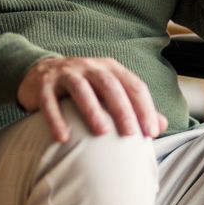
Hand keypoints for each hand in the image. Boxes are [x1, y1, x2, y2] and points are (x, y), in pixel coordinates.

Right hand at [17, 56, 167, 142]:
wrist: (40, 73)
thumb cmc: (84, 88)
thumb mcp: (110, 93)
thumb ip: (135, 107)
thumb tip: (163, 124)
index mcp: (110, 68)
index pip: (133, 85)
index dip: (145, 108)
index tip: (152, 133)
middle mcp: (89, 66)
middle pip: (109, 85)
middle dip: (122, 109)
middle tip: (131, 134)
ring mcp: (65, 73)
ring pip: (81, 88)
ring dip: (92, 109)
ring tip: (101, 132)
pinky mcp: (43, 84)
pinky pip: (50, 101)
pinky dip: (56, 118)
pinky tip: (63, 137)